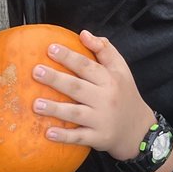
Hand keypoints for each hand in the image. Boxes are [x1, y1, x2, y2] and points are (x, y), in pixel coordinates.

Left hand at [32, 31, 154, 160]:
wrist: (137, 128)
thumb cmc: (123, 94)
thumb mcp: (121, 69)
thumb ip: (104, 50)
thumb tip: (83, 34)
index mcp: (109, 79)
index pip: (86, 65)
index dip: (68, 57)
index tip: (50, 49)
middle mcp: (105, 98)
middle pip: (77, 87)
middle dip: (56, 79)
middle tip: (36, 72)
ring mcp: (100, 119)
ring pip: (75, 113)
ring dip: (55, 109)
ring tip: (35, 104)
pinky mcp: (97, 138)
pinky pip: (78, 137)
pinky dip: (64, 136)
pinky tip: (48, 133)